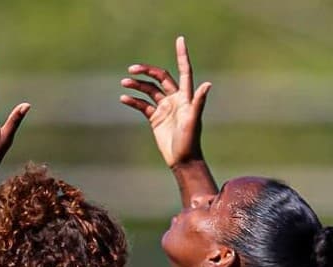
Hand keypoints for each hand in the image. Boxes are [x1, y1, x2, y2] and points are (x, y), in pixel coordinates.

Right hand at [119, 36, 211, 168]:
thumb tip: (208, 84)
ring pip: (149, 89)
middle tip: (132, 69)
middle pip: (160, 77)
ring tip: (125, 82)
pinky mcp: (155, 118)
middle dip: (147, 71)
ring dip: (137, 84)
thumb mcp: (193, 120)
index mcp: (186, 96)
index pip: (184, 71)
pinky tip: (124, 99)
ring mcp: (164, 107)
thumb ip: (198, 102)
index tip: (180, 39)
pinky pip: (142, 105)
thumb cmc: (190, 141)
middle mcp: (175, 99)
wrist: (182, 160)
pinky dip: (133, 100)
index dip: (182, 55)